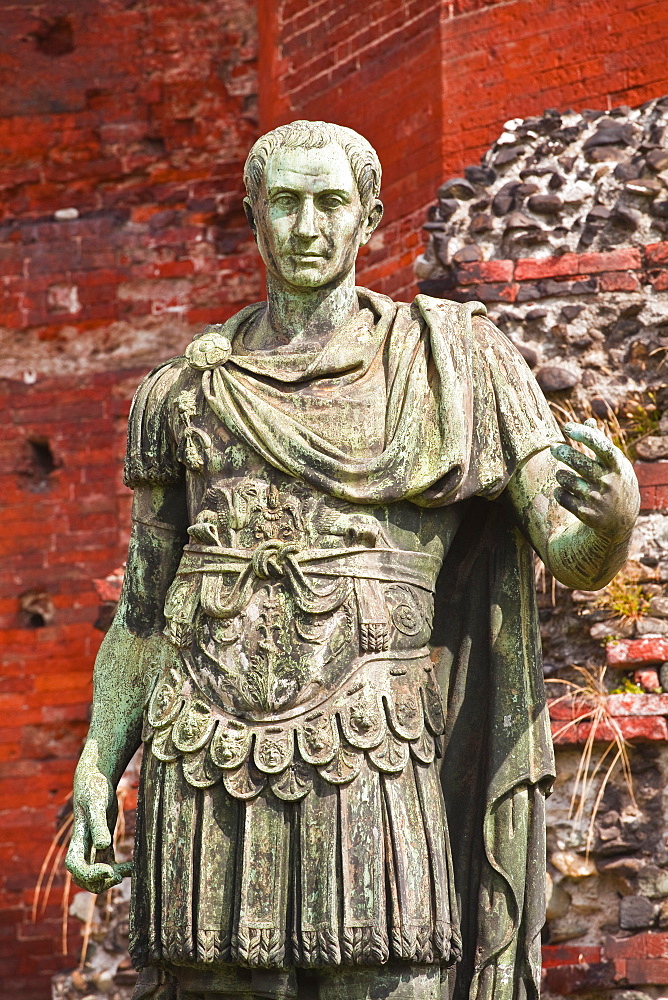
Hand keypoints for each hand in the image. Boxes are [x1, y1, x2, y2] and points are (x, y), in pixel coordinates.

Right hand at [65, 761, 132, 893]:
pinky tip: (134, 867)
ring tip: (127, 873)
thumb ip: (98, 825)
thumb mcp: (97, 805)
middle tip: (118, 877)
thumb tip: (102, 845)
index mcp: (77, 838)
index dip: (88, 873)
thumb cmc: (95, 790)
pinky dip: (120, 869)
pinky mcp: (103, 845)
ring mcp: (92, 847)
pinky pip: (109, 864)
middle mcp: (82, 846)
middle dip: (98, 882)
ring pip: (96, 874)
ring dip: (109, 879)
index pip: (75, 866)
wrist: (95, 780)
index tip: (108, 870)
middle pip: (82, 876)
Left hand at [550, 418, 639, 543]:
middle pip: (578, 462)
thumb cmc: (616, 483)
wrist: (621, 521)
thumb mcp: (615, 464)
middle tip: (554, 448)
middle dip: (562, 453)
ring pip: (566, 480)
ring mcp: (597, 498)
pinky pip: (562, 496)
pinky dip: (559, 492)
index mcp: (616, 466)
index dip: (584, 435)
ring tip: (562, 475)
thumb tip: (588, 420)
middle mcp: (608, 481)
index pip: (602, 446)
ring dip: (561, 475)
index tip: (567, 427)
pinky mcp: (586, 513)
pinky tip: (563, 491)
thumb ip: (601, 443)